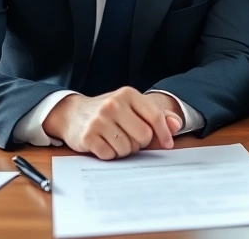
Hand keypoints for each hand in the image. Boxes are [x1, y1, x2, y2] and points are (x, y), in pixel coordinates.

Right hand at [43, 87, 182, 158]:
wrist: (72, 113)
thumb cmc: (108, 112)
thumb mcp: (131, 107)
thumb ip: (156, 116)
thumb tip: (176, 124)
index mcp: (128, 94)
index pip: (155, 117)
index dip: (164, 133)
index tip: (168, 144)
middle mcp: (113, 104)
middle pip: (144, 136)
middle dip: (140, 142)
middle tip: (129, 137)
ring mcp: (99, 120)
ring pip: (127, 148)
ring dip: (124, 150)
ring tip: (115, 140)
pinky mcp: (88, 136)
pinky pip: (110, 155)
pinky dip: (110, 154)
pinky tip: (104, 144)